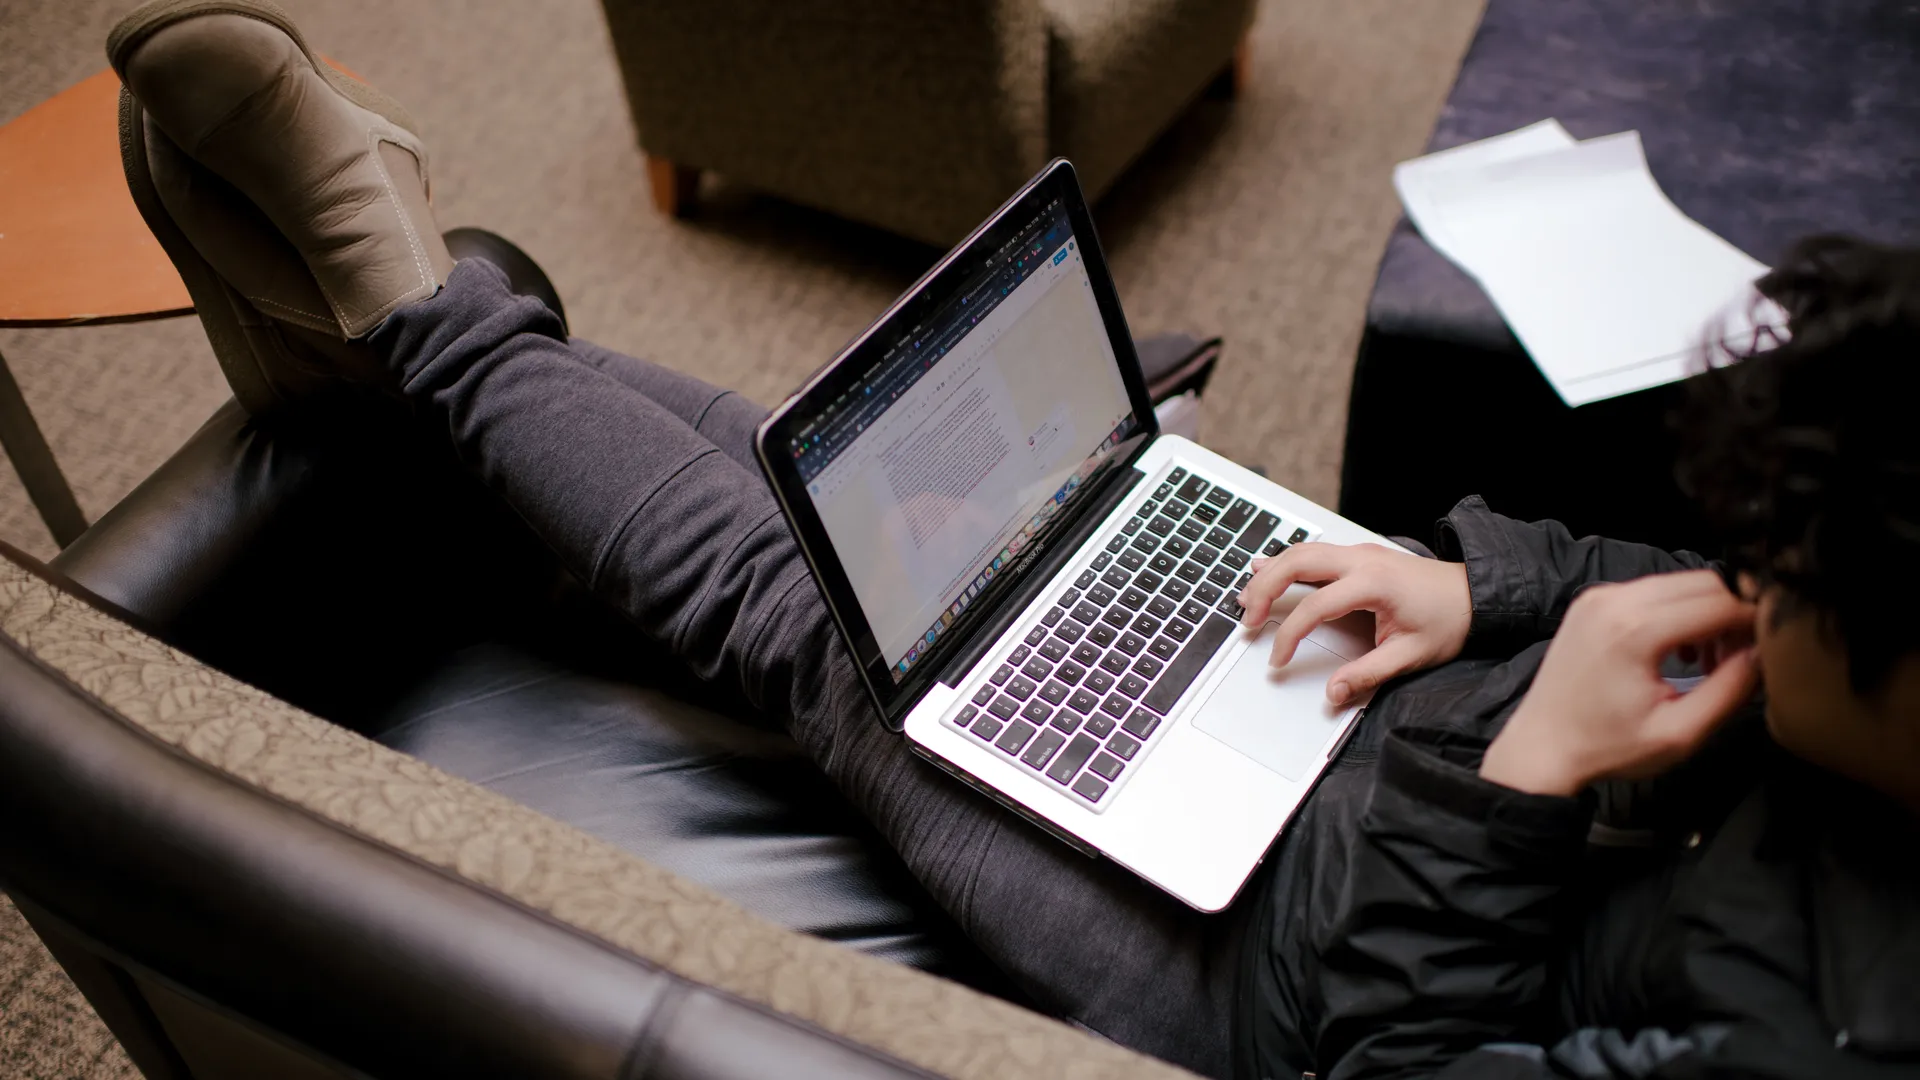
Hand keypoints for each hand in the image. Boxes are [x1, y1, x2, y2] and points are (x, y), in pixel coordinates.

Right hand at [1239, 542, 1471, 705]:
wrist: (1478, 594)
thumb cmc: (1449, 621)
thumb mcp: (1411, 656)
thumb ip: (1368, 674)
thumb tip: (1333, 694)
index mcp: (1372, 584)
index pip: (1314, 607)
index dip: (1289, 636)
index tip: (1278, 660)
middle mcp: (1361, 561)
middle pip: (1296, 563)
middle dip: (1265, 589)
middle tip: (1247, 617)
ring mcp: (1360, 553)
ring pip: (1301, 551)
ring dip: (1270, 571)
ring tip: (1247, 595)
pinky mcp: (1360, 555)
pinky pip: (1314, 551)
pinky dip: (1287, 561)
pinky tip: (1267, 568)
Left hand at [1480, 571, 1758, 795]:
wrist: (1540, 747)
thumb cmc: (1607, 747)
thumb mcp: (1679, 733)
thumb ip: (1730, 690)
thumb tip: (1763, 655)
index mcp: (1635, 629)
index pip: (1721, 601)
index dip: (1756, 621)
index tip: (1771, 648)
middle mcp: (1614, 600)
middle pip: (1704, 582)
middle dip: (1733, 614)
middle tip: (1739, 658)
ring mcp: (1598, 596)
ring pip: (1678, 583)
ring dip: (1706, 612)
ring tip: (1708, 662)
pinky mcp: (1591, 601)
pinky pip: (1650, 590)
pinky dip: (1676, 611)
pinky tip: (1679, 651)